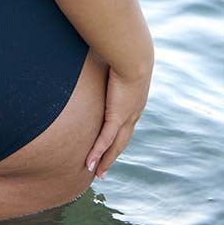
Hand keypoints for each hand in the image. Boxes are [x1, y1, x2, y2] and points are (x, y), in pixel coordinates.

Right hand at [85, 63, 152, 179]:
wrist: (133, 54)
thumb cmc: (123, 51)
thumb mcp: (114, 60)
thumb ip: (104, 62)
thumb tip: (92, 52)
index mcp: (134, 101)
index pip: (125, 123)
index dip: (118, 136)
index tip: (110, 146)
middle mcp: (133, 113)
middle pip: (122, 140)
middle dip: (112, 155)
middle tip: (103, 169)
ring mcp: (126, 117)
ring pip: (115, 145)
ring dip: (106, 160)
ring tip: (97, 173)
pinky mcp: (117, 115)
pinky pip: (105, 139)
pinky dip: (97, 152)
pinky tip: (89, 163)